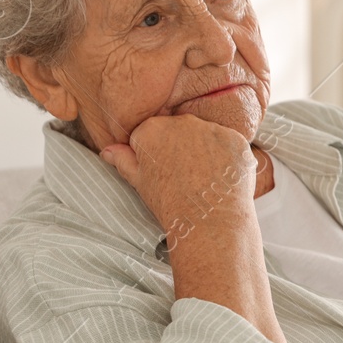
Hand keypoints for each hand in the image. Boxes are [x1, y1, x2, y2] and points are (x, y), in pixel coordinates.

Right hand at [100, 113, 255, 246]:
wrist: (209, 221)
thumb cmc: (170, 204)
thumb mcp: (140, 182)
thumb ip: (123, 161)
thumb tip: (107, 150)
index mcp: (151, 128)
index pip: (150, 134)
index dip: (154, 155)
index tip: (162, 172)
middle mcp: (181, 121)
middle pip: (178, 131)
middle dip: (180, 149)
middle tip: (184, 178)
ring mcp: (211, 128)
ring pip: (205, 136)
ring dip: (205, 151)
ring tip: (204, 180)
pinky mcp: (236, 139)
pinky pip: (229, 144)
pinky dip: (227, 157)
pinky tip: (222, 178)